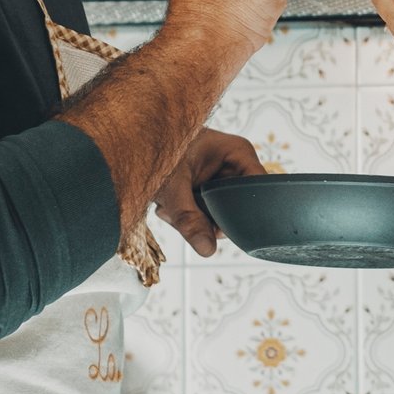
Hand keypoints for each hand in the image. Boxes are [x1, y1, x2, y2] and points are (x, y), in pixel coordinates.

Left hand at [150, 128, 262, 256]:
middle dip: (208, 218)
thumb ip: (189, 218)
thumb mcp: (172, 186)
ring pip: (220, 212)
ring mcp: (222, 174)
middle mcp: (235, 163)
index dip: (243, 214)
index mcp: (239, 153)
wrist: (135, 143)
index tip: (217, 228)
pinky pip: (208, 209)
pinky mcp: (208, 184)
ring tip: (169, 208)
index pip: (258, 191)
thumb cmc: (154, 149)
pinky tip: (168, 206)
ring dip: (193, 217)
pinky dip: (187, 213)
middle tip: (179, 215)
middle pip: (238, 206)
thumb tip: (208, 251)